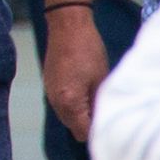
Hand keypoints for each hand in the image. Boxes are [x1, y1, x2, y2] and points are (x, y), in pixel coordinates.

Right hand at [38, 0, 110, 140]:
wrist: (67, 26)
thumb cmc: (88, 50)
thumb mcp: (101, 79)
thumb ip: (100, 104)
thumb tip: (104, 119)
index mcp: (70, 102)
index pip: (83, 133)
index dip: (98, 131)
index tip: (110, 125)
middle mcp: (56, 102)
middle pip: (73, 127)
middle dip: (88, 124)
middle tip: (105, 110)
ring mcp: (50, 93)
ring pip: (67, 116)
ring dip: (80, 114)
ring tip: (95, 98)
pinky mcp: (49, 85)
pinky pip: (62, 104)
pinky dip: (73, 103)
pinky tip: (84, 88)